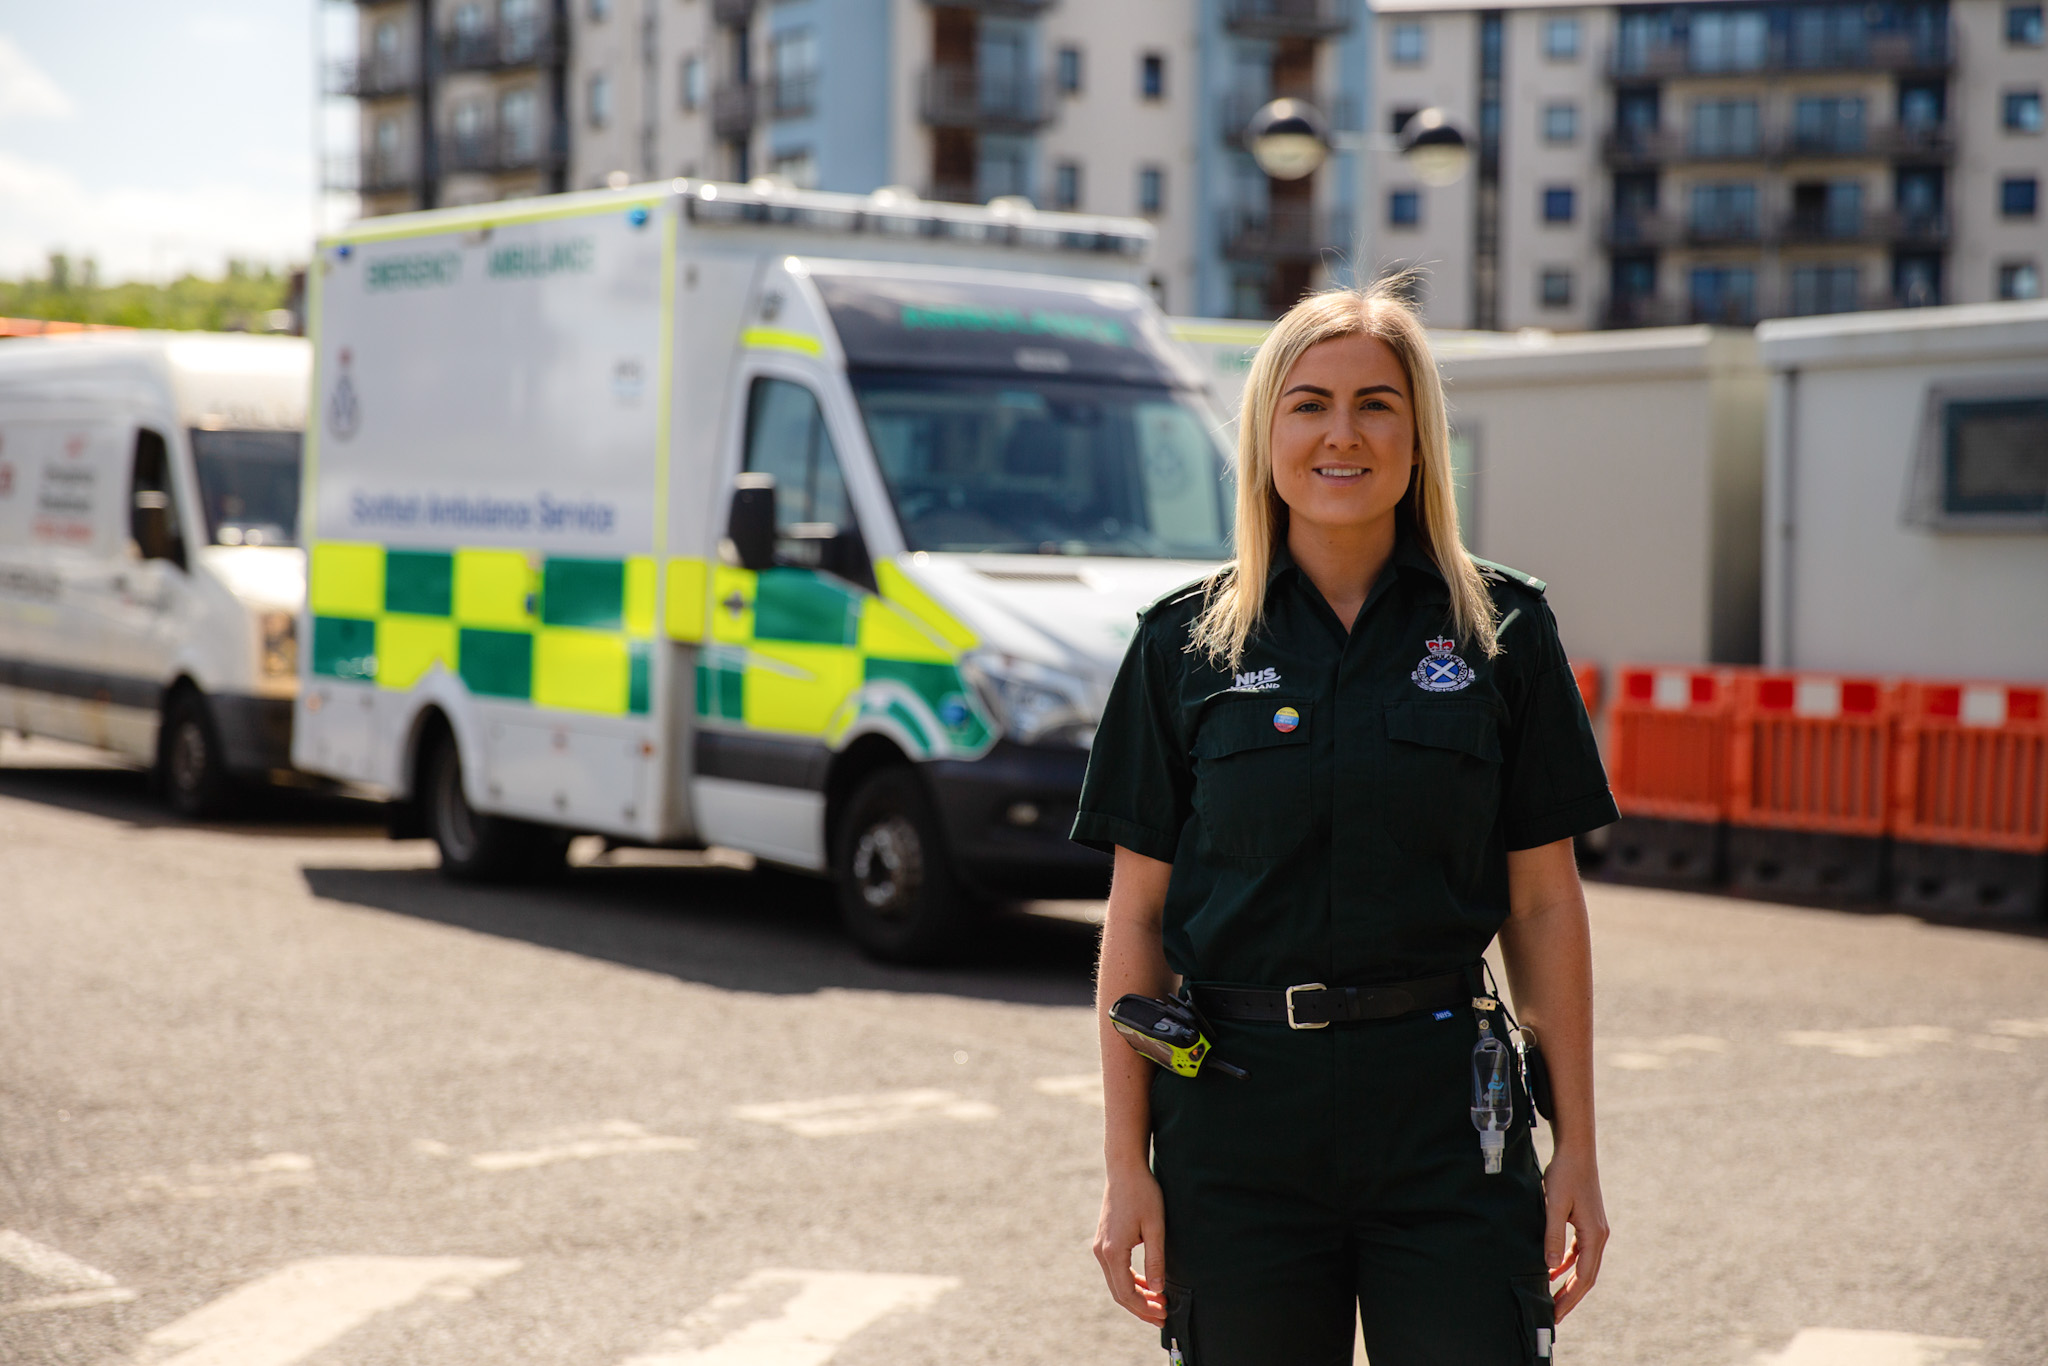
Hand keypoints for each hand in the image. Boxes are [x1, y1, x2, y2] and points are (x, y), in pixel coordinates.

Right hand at [1092, 1166, 1166, 1324]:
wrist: (1124, 1168)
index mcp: (1113, 1252)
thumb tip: (1157, 1290)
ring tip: (1159, 1303)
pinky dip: (1131, 1281)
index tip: (1164, 1315)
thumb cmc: (1143, 1194)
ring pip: (1116, 1283)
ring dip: (1137, 1295)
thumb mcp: (1155, 1227)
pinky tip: (1148, 1284)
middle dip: (1141, 1307)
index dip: (1145, 1308)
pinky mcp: (1104, 1240)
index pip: (1126, 1293)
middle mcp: (1102, 1252)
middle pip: (1119, 1293)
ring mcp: (1100, 1246)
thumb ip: (1155, 1260)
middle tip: (1164, 1316)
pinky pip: (1115, 1270)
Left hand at [1542, 1144, 1608, 1319]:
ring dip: (1568, 1281)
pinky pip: (1579, 1250)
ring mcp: (1594, 1228)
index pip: (1583, 1277)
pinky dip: (1567, 1262)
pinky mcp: (1587, 1221)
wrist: (1576, 1150)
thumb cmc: (1565, 1174)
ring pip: (1583, 1265)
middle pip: (1586, 1276)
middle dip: (1570, 1297)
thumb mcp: (1554, 1204)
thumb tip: (1550, 1266)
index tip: (1555, 1313)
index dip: (1569, 1297)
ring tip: (1552, 1297)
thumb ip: (1552, 1235)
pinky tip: (1552, 1268)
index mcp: (1594, 1235)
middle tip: (1554, 1315)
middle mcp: (1599, 1235)